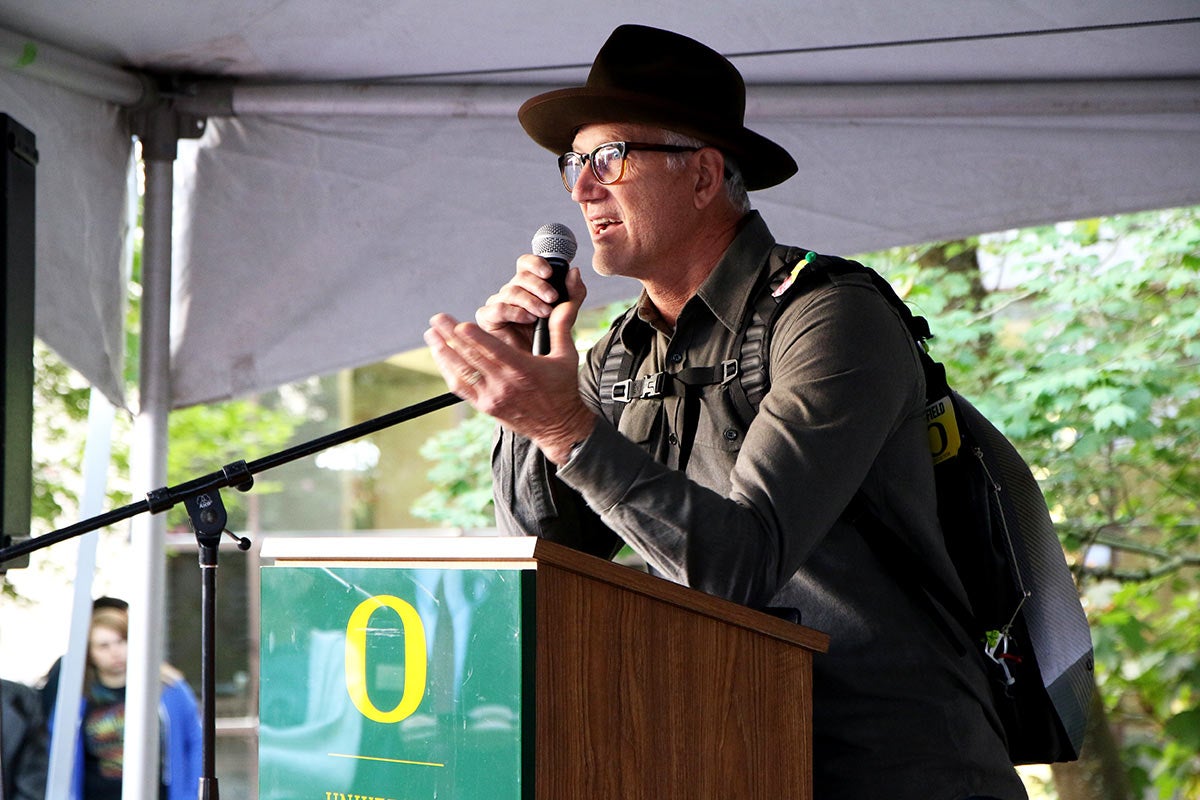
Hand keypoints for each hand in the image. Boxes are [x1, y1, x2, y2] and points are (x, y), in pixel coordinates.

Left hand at [424, 267, 595, 463]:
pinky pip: (461, 388)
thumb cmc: (563, 388)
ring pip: (461, 373)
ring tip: (431, 335)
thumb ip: (560, 326)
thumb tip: (564, 301)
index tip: (458, 323)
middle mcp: (504, 385)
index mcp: (524, 370)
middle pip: (471, 358)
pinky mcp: (486, 407)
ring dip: (443, 353)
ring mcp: (492, 398)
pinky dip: (448, 370)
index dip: (473, 337)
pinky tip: (441, 356)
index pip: (493, 351)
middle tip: (436, 319)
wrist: (559, 427)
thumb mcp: (566, 356)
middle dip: (450, 337)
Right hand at [474, 254, 580, 350]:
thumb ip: (573, 294)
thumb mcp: (567, 315)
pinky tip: (528, 318)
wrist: (539, 366)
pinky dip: (516, 311)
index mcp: (528, 287)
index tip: (550, 272)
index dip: (536, 263)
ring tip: (544, 313)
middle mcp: (511, 292)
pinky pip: (498, 308)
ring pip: (511, 291)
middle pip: (520, 276)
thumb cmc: (549, 340)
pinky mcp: (487, 319)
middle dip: (539, 285)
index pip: (526, 264)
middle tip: (553, 298)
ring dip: (531, 300)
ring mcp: (498, 304)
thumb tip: (574, 271)